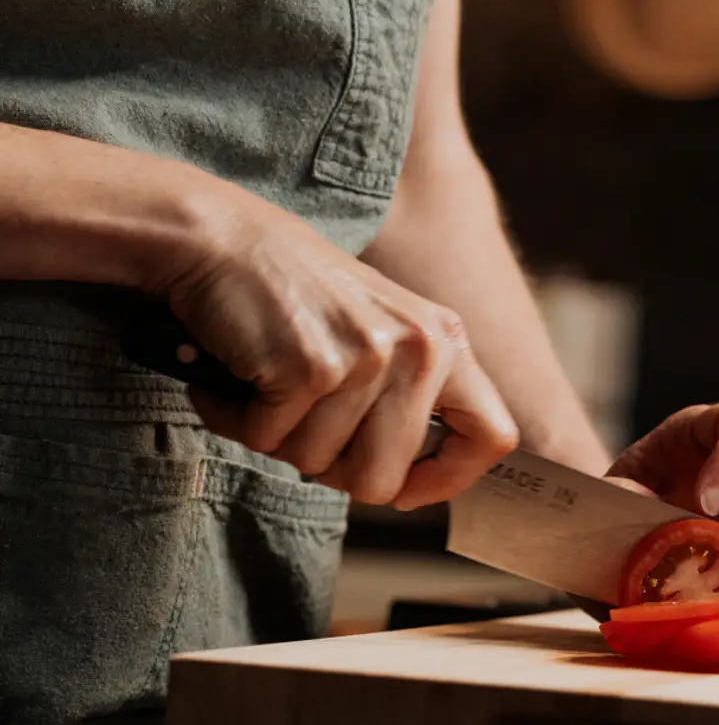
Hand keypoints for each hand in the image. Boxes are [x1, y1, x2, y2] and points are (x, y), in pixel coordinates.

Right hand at [161, 182, 517, 506]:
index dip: (448, 481)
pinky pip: (266, 440)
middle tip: (301, 419)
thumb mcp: (383, 333)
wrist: (221, 235)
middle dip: (329, 467)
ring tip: (268, 380)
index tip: (406, 489)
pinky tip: (238, 373)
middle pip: (382, 481)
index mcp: (446, 342)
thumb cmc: (296, 294)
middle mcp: (419, 348)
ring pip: (316, 464)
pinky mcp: (309, 366)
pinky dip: (236, 418)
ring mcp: (366, 357)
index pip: (492, 437)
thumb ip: (411, 396)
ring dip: (276, 435)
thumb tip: (413, 486)